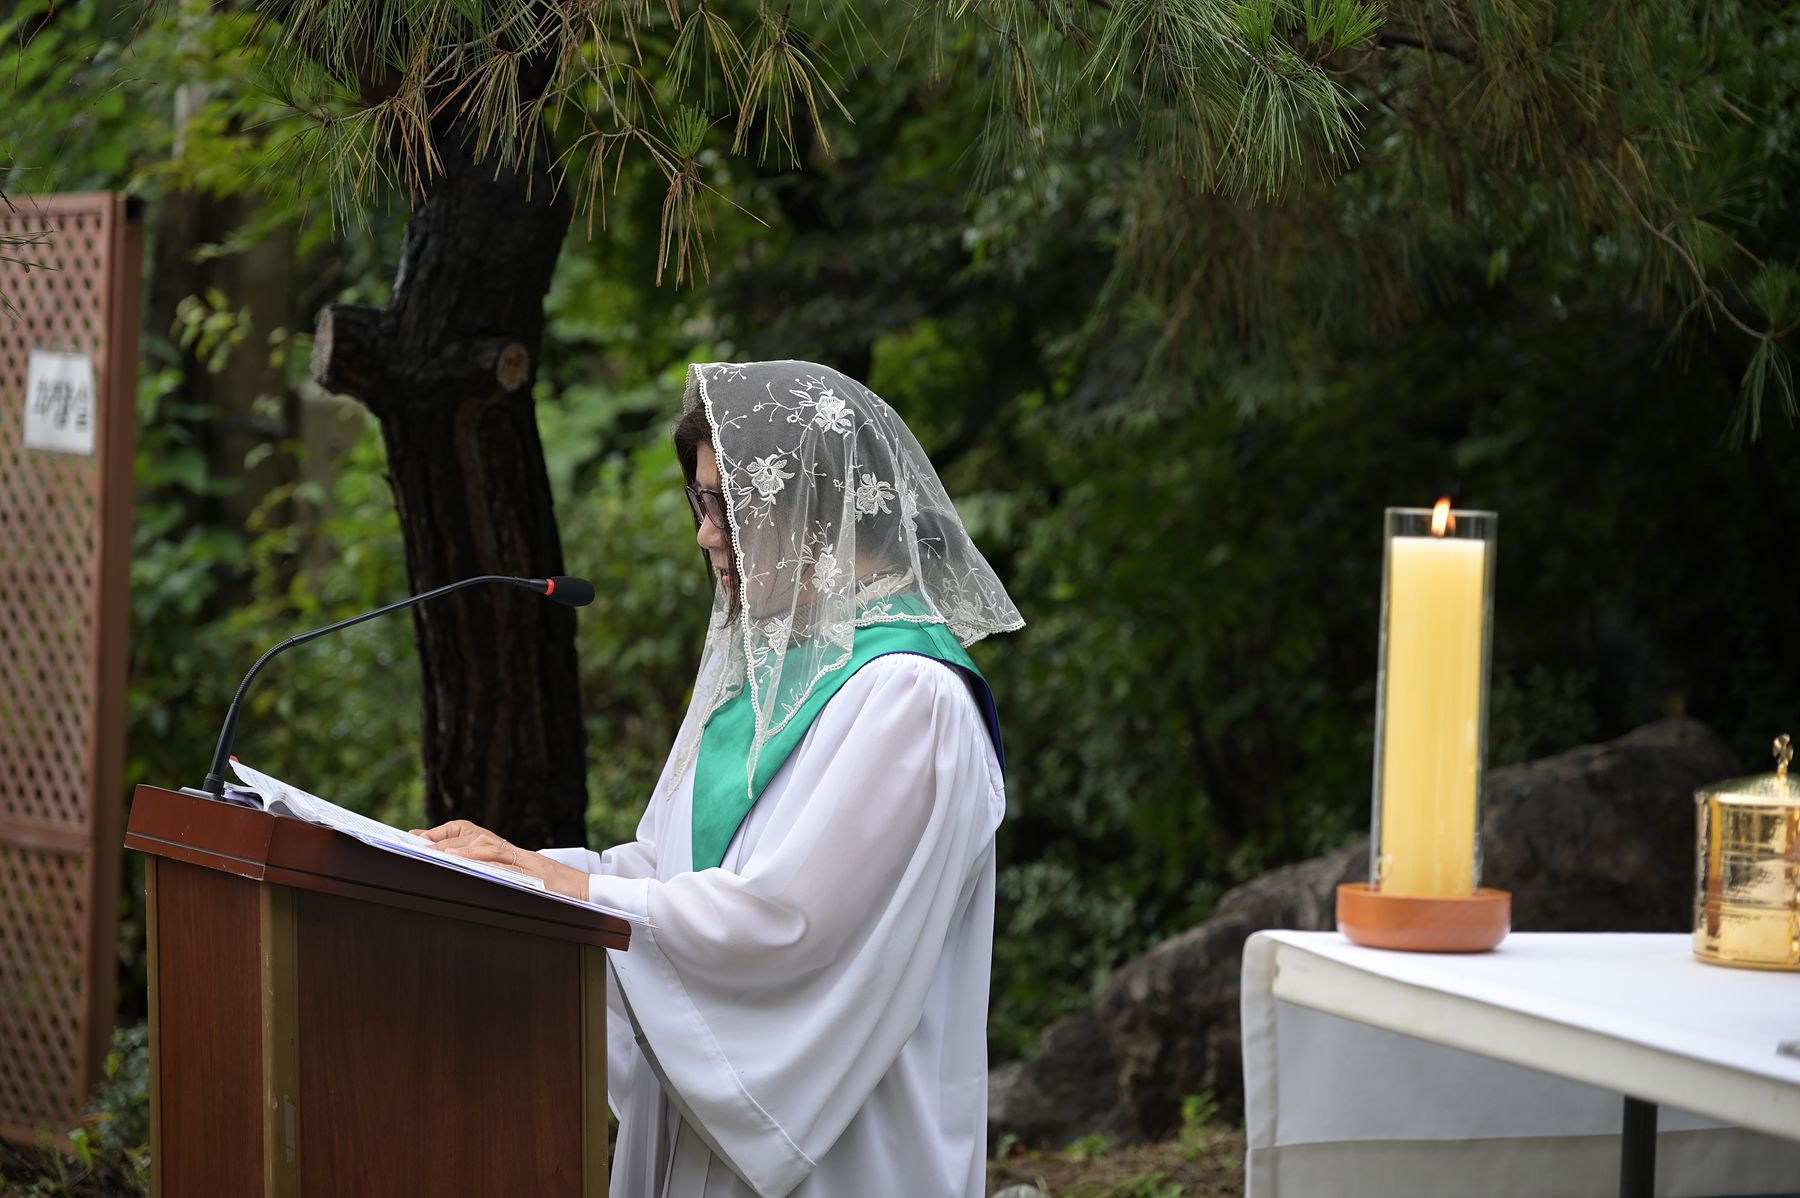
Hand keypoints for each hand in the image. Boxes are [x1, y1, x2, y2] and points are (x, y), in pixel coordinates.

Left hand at [410, 819, 591, 900]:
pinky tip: (467, 864)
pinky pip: (506, 866)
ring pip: (489, 848)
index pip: (475, 836)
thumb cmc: (557, 894)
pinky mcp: (535, 874)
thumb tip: (465, 876)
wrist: (589, 895)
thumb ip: (499, 877)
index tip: (419, 838)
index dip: (447, 835)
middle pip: (477, 838)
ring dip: (461, 849)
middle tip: (419, 843)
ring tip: (437, 852)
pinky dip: (486, 863)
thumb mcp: (523, 883)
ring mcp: (526, 862)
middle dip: (446, 840)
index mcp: (512, 854)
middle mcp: (517, 853)